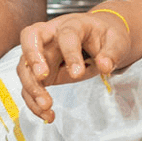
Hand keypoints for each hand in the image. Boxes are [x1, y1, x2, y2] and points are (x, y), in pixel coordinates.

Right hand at [17, 12, 131, 122]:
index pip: (66, 35)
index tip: (77, 74)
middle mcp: (51, 35)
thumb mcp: (116, 41)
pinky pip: (29, 85)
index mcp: (72, 24)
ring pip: (25, 65)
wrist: (99, 39)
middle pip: (30, 37)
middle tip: (42, 77)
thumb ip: (112, 53)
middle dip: (32, 57)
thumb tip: (105, 66)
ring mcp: (42, 53)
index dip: (70, 53)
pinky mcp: (39, 71)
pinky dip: (33, 102)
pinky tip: (46, 115)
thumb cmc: (105, 36)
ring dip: (32, 87)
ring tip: (46, 105)